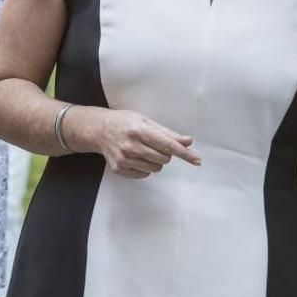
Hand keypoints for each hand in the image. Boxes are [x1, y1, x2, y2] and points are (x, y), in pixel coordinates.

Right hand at [71, 107, 200, 178]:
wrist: (99, 130)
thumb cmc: (126, 122)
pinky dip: (145, 167)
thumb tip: (188, 141)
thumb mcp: (147, 121)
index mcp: (140, 130)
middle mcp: (131, 145)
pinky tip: (136, 157)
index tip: (197, 160)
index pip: (169, 145)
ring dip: (156, 161)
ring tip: (145, 150)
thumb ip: (168, 133)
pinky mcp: (119, 169)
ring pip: (156, 168)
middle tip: (154, 144)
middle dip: (165, 153)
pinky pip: (144, 174)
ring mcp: (124, 159)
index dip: (185, 153)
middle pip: (164, 158)